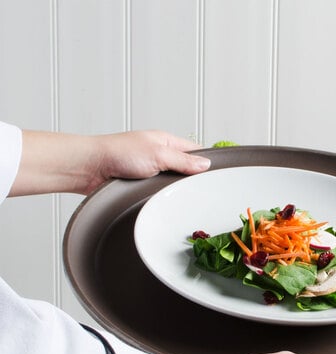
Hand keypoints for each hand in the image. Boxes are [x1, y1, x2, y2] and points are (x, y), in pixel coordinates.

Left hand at [86, 130, 210, 193]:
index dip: (207, 162)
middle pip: (187, 170)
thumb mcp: (158, 154)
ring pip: (174, 184)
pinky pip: (160, 194)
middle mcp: (160, 156)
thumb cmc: (117, 153)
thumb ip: (183, 161)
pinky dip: (163, 198)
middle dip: (192, 180)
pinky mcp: (142, 187)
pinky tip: (167, 203)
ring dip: (176, 192)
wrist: (90, 169)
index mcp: (166, 142)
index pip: (196, 151)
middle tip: (202, 192)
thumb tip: (205, 164)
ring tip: (184, 199)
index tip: (218, 175)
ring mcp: (152, 172)